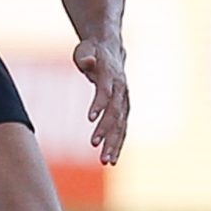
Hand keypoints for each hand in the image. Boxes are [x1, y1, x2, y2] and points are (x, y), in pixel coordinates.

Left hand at [74, 36, 128, 164]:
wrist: (110, 49)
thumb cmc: (92, 51)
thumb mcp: (85, 50)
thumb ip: (86, 57)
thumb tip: (88, 61)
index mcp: (111, 75)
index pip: (106, 91)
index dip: (99, 104)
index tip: (90, 119)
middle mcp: (121, 90)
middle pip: (115, 112)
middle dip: (106, 130)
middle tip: (96, 146)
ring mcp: (124, 101)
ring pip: (121, 124)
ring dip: (114, 143)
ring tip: (106, 160)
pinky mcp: (123, 109)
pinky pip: (121, 128)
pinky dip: (117, 144)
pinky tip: (111, 159)